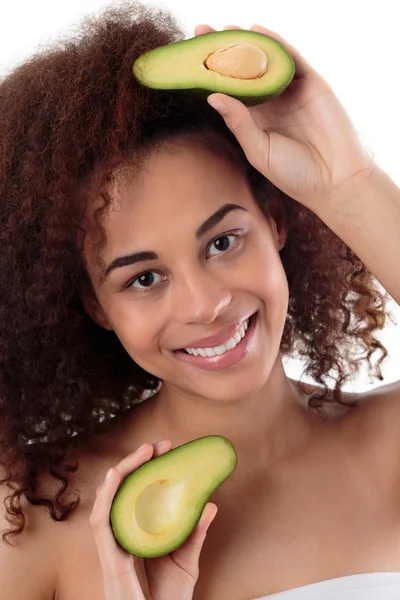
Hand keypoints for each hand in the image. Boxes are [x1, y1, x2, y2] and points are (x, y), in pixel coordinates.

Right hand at [90, 440, 216, 599]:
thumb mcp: (185, 563)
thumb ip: (194, 535)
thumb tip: (210, 504)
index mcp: (136, 534)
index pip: (136, 493)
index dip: (147, 468)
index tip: (166, 449)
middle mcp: (121, 536)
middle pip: (122, 492)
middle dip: (137, 464)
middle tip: (159, 444)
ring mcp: (114, 547)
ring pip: (108, 500)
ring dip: (123, 472)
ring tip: (141, 452)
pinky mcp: (111, 560)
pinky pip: (102, 523)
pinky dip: (106, 497)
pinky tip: (115, 476)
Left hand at [195, 24, 374, 210]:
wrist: (334, 180)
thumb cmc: (293, 174)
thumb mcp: (259, 150)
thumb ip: (239, 123)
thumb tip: (212, 96)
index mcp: (255, 121)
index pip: (230, 92)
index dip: (212, 74)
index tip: (190, 59)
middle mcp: (271, 103)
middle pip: (244, 71)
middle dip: (224, 51)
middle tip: (202, 31)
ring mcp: (291, 92)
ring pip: (266, 61)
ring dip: (247, 42)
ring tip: (226, 27)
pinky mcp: (311, 84)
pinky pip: (291, 59)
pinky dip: (276, 43)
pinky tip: (258, 30)